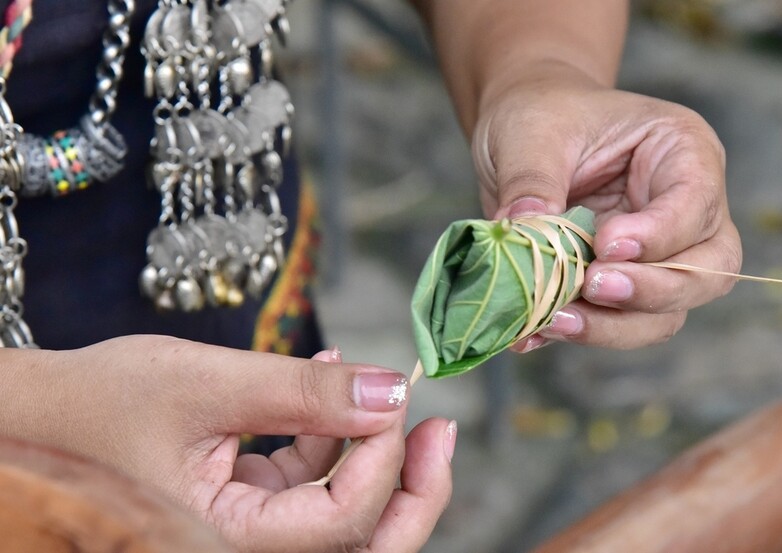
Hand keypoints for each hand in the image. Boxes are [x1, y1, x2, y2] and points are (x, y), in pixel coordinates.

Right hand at [0, 336, 453, 551]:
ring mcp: (247, 534)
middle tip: (440, 432)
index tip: (395, 395)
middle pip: (360, 546)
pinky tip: (325, 380)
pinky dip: (328, 437)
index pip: (339, 524)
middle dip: (412, 492)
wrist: (40, 416)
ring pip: (342, 517)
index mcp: (221, 547)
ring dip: (371, 454)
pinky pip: (310, 483)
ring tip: (377, 387)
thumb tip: (391, 391)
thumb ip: (301, 391)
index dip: (380, 460)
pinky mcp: (248, 507)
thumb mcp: (205, 383)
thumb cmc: (95, 405)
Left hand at [473, 61, 741, 348]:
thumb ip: (531, 181)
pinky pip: (616, 324)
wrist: (524, 134)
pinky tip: (534, 333)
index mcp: (683, 153)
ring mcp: (659, 256)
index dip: (658, 235)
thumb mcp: (531, 132)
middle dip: (651, 292)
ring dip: (613, 326)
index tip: (605, 245)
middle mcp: (687, 211)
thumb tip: (522, 230)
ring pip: (666, 313)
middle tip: (592, 287)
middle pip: (708, 272)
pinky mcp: (621, 286)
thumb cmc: (542, 115)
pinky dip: (578, 333)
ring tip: (554, 320)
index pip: (697, 204)